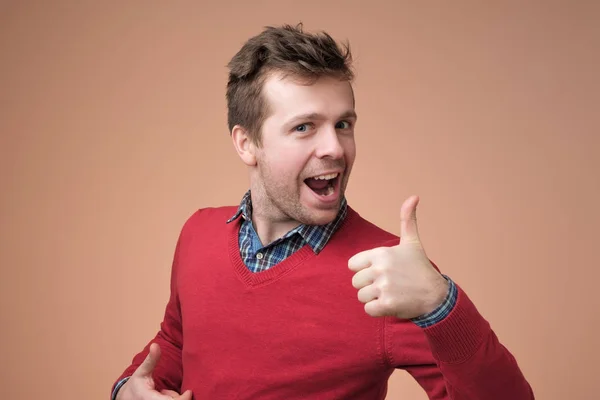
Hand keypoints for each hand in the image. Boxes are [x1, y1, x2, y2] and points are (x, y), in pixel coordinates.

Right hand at [116, 343, 191, 399]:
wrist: (126, 398)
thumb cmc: (135, 386)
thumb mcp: (141, 372)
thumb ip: (151, 360)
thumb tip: (155, 345)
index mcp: (150, 399)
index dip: (184, 399)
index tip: (189, 391)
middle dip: (177, 397)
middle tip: (165, 390)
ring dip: (173, 399)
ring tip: (161, 392)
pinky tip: (162, 398)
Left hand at [348, 195, 448, 319]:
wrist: (436, 295)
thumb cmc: (420, 268)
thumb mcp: (412, 242)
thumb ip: (407, 219)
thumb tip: (414, 196)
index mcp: (381, 253)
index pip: (352, 265)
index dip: (363, 269)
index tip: (380, 271)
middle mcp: (381, 269)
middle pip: (356, 282)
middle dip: (368, 286)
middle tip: (387, 285)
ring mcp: (383, 287)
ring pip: (361, 296)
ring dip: (373, 299)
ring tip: (390, 294)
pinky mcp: (387, 305)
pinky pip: (368, 310)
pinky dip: (377, 310)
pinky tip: (390, 304)